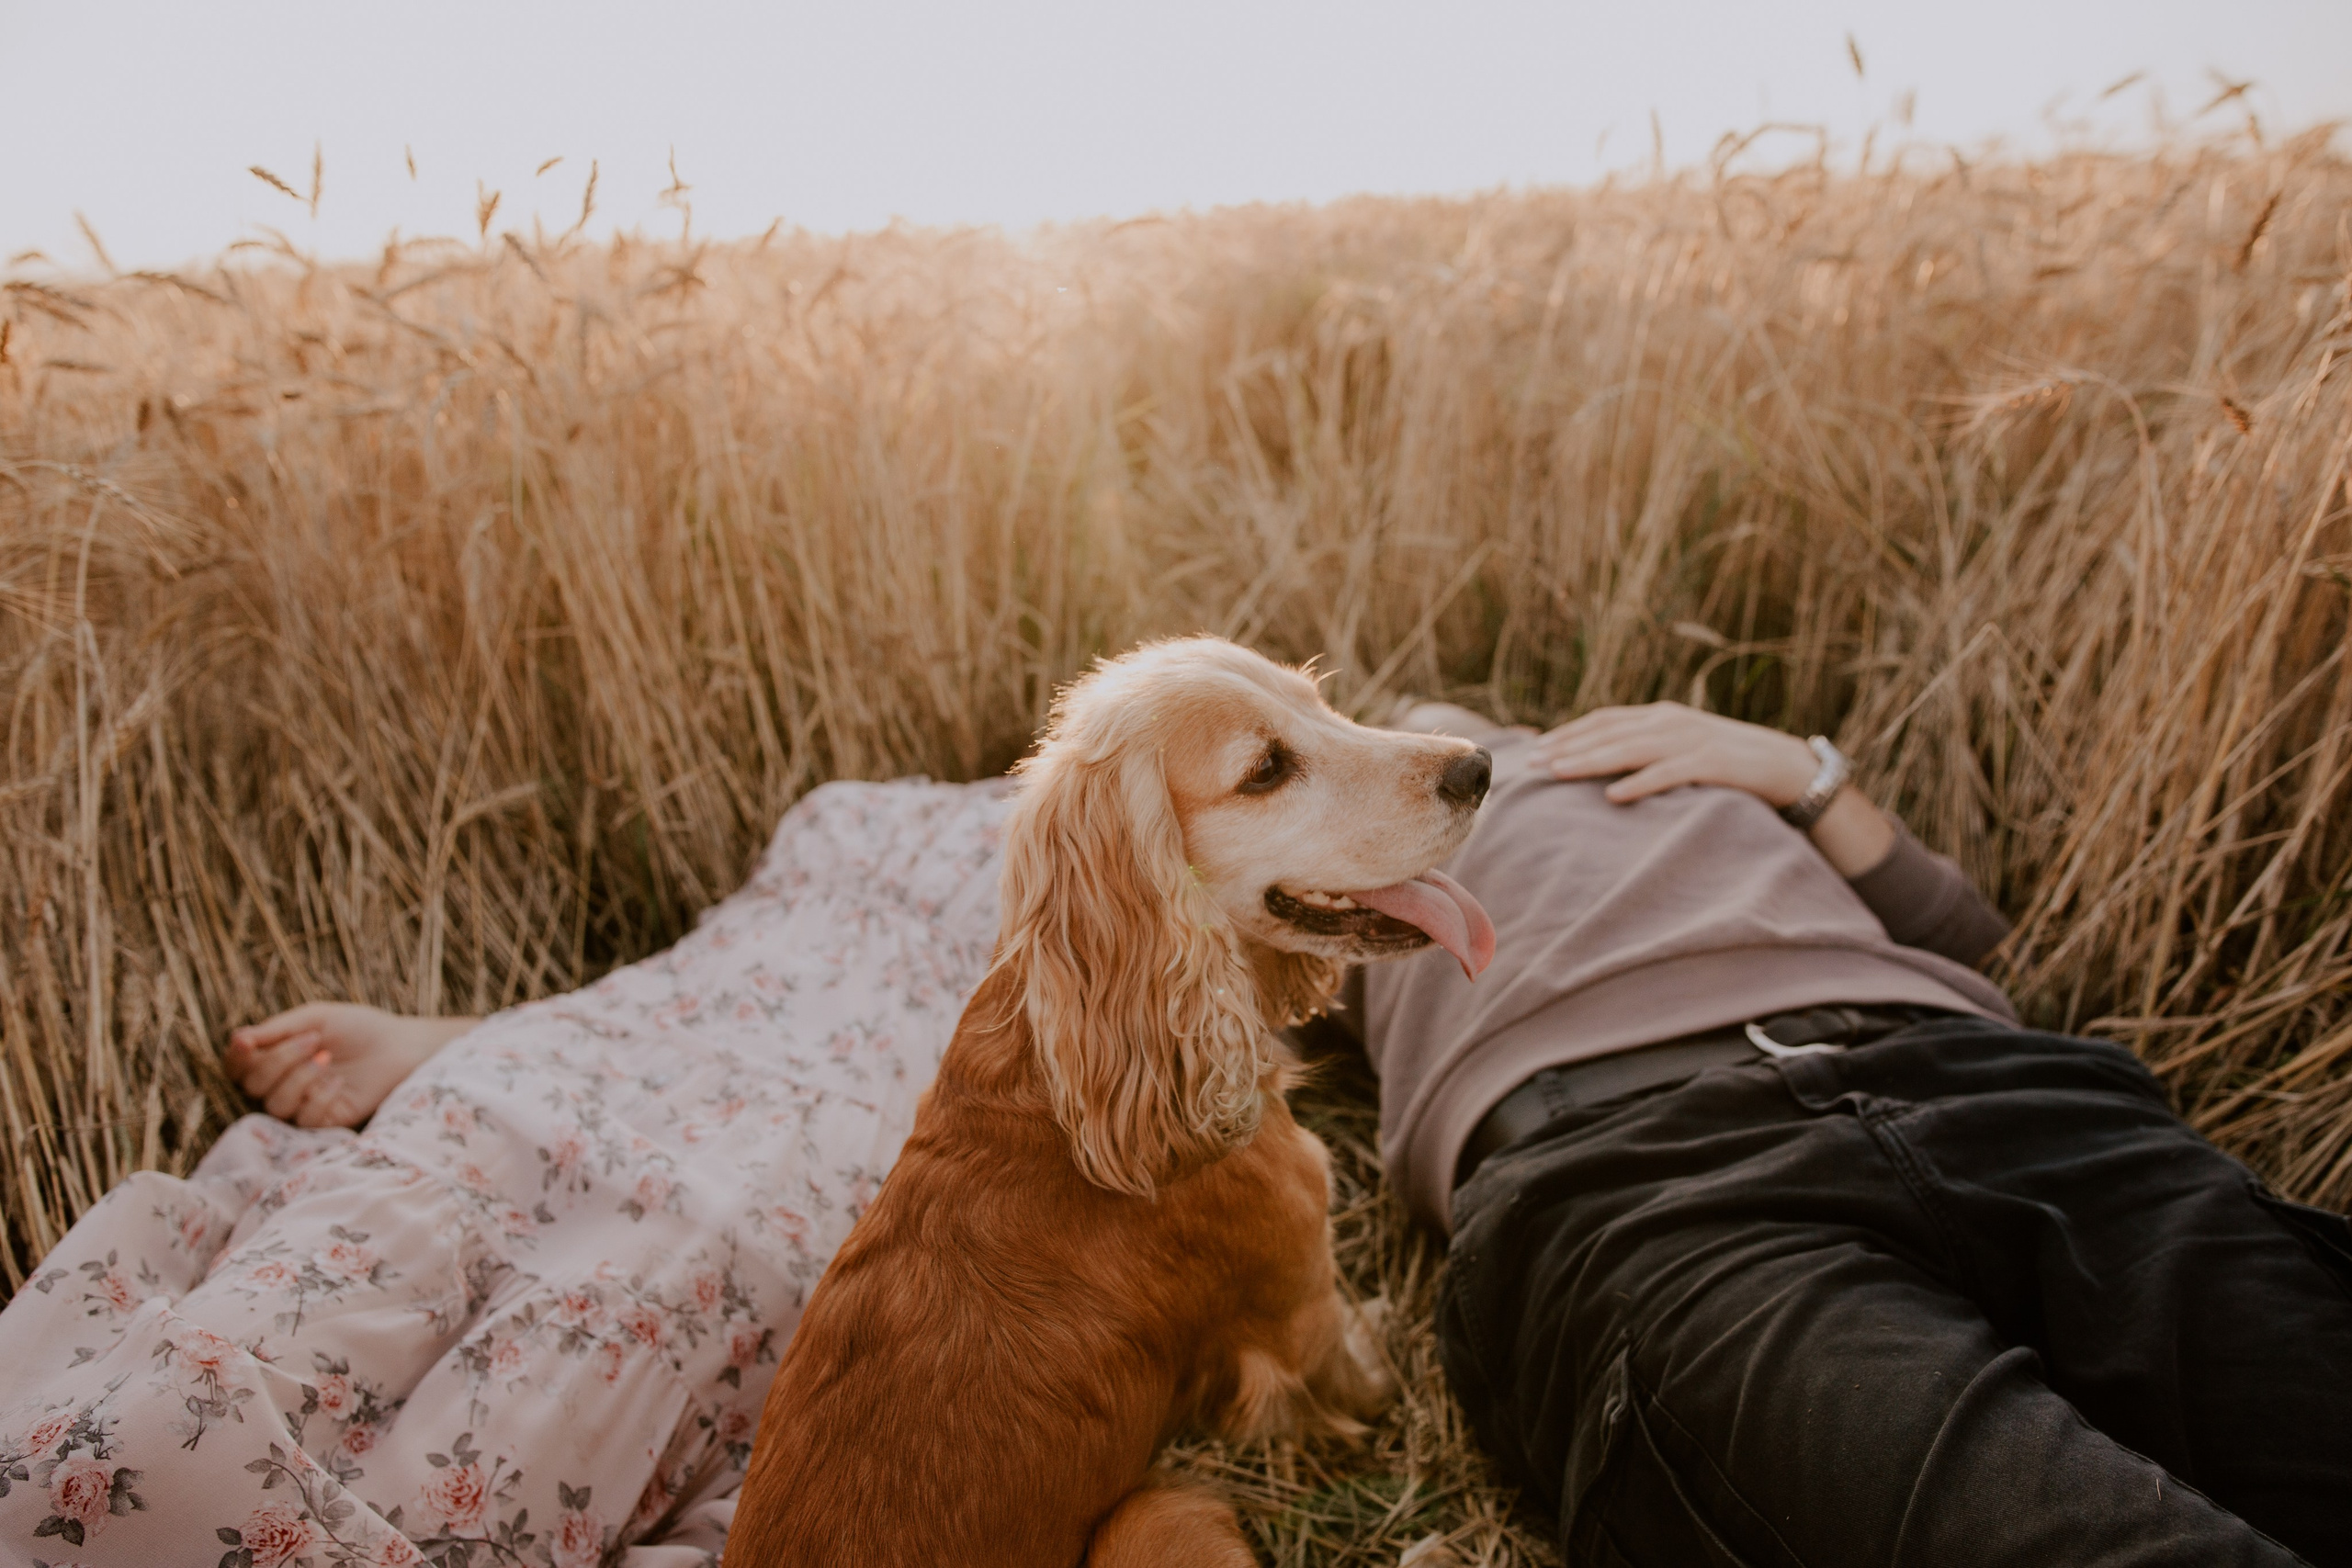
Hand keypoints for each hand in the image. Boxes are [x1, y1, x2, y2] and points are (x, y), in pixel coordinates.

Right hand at [223, 1004, 478, 1128]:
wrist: (399, 1045)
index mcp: (275, 1057)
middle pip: (252, 1085)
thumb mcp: (316, 1018)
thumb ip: (277, 1030)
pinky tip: (339, 1082)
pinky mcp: (326, 1122)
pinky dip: (319, 1097)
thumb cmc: (357, 1028)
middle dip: (279, 1060)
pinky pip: (305, 1119)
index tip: (248, 1041)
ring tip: (327, 1058)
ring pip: (275, 1104)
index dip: (236, 1057)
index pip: (237, 1066)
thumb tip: (238, 1039)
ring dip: (299, 1078)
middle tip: (314, 1039)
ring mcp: (303, 1105)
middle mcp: (283, 1084)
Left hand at [1530, 702, 1818, 804]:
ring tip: (1559, 773)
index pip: (1604, 720)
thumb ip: (1647, 750)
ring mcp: (1690, 740)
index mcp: (1661, 716)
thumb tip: (1603, 768)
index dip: (1569, 733)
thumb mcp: (1681, 748)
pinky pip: (1668, 773)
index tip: (1536, 749)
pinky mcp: (1711, 762)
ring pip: (1630, 748)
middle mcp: (1670, 722)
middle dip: (1568, 746)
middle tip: (1533, 763)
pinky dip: (1639, 783)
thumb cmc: (1727, 762)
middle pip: (1608, 732)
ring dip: (1591, 760)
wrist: (1786, 764)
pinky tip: (1613, 795)